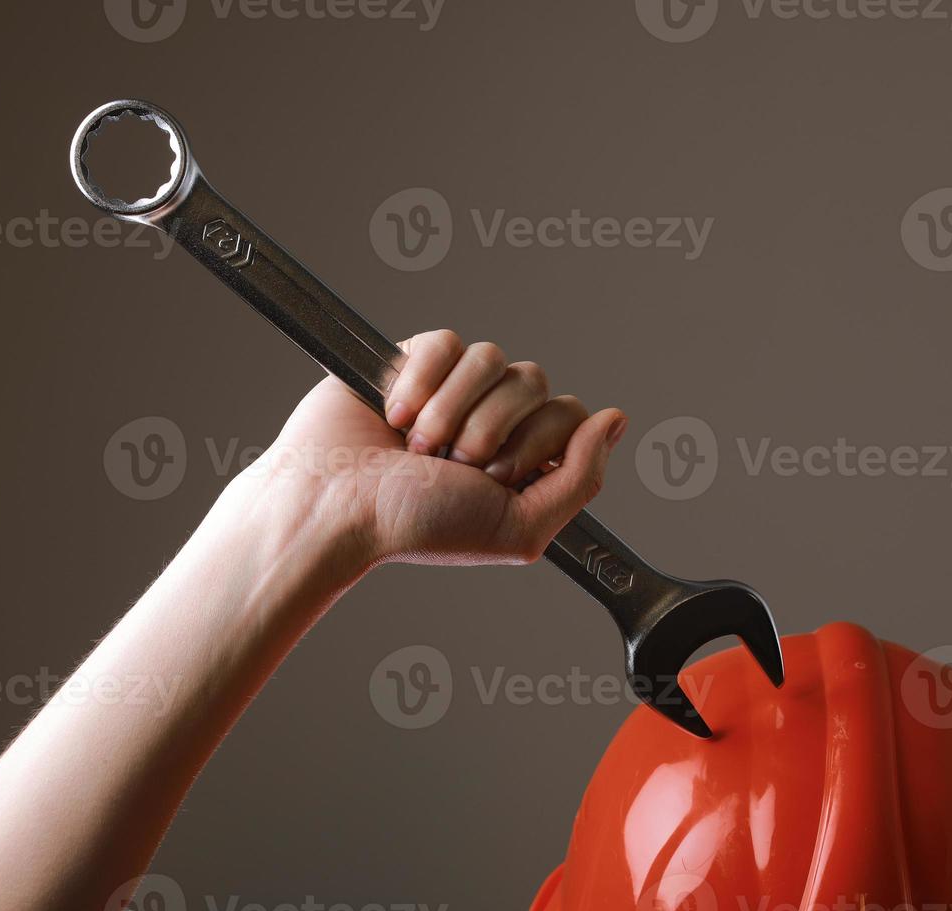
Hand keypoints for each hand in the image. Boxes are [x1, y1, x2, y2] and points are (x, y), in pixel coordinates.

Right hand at [245, 330, 626, 566]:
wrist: (335, 505)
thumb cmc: (415, 526)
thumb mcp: (518, 527)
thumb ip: (581, 478)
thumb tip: (616, 420)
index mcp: (520, 460)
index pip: (567, 416)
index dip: (536, 442)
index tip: (494, 477)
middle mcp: (491, 421)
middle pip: (534, 381)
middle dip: (491, 428)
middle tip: (451, 464)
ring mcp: (452, 389)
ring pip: (492, 357)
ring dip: (454, 408)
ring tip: (418, 445)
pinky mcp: (411, 361)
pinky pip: (446, 341)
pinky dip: (422, 379)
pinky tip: (394, 414)